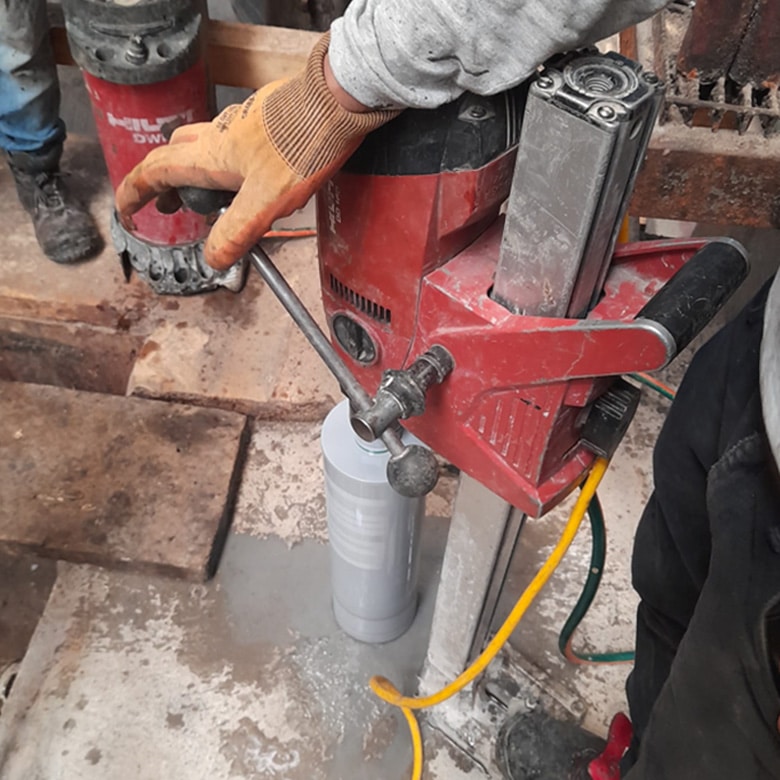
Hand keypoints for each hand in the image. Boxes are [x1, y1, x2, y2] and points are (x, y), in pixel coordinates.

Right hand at [115, 33, 397, 269]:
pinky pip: (231, 144)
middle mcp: (217, 136)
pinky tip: (253, 180)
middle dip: (164, 185)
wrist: (336, 100)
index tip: (128, 216)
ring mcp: (239, 126)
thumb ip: (237, 232)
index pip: (153, 173)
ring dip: (196, 174)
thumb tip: (213, 259)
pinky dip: (227, 165)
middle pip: (173, 157)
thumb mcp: (266, 202)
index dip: (133, 196)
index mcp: (208, 156)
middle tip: (173, 210)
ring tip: (216, 202)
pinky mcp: (262, 122)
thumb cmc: (303, 145)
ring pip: (201, 148)